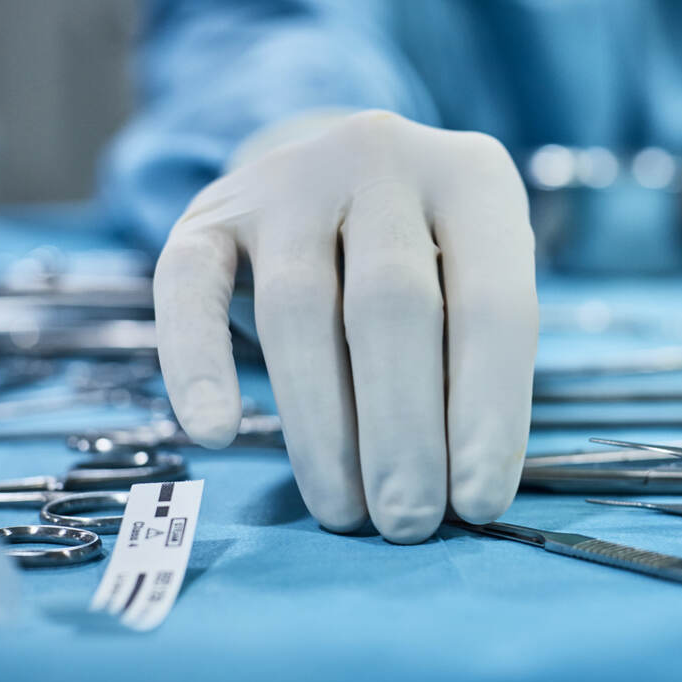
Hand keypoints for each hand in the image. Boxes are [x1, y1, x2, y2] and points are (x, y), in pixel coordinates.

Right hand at [154, 110, 537, 542]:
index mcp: (473, 179)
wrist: (339, 171)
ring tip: (342, 510)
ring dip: (320, 426)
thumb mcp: (478, 275)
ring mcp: (290, 177)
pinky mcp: (211, 210)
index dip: (489, 413)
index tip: (478, 504)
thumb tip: (458, 484)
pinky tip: (217, 432)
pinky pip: (189, 286)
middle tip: (407, 524)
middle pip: (391, 307)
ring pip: (298, 309)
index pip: (492, 305)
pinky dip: (198, 362)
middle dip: (402, 431)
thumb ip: (475, 356)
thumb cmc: (429, 251)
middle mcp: (383, 158)